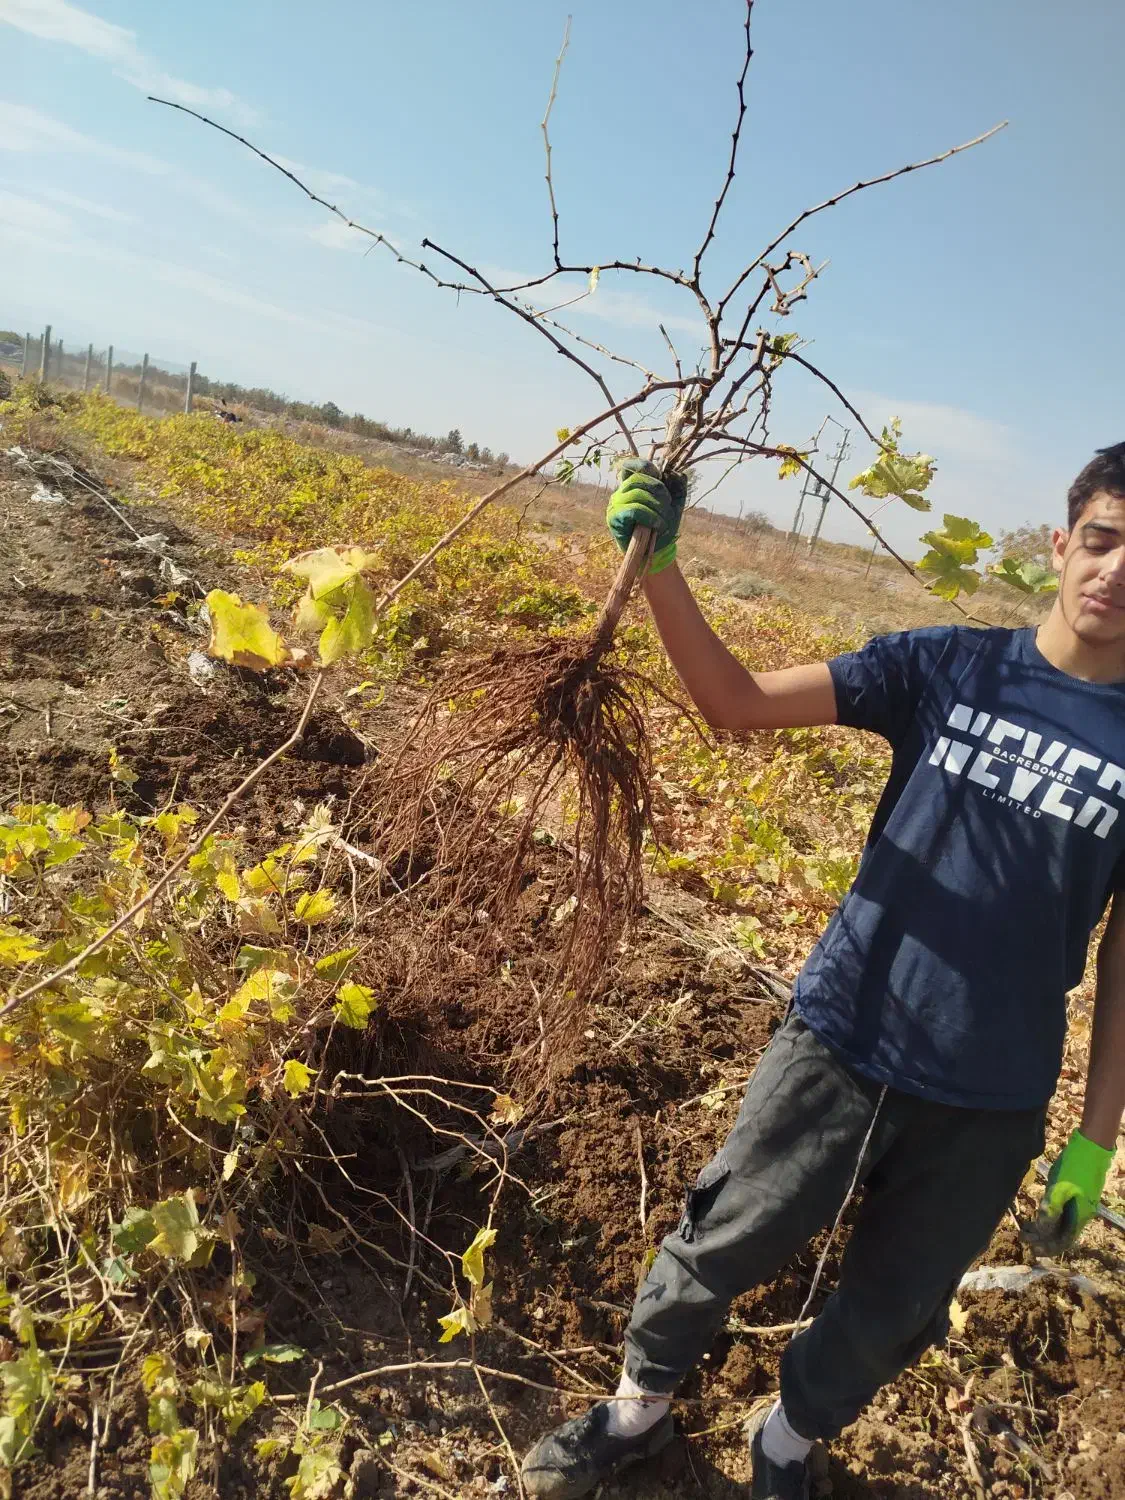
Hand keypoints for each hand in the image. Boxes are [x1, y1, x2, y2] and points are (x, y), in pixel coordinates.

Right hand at [605, 458, 686, 575]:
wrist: (657, 551)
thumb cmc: (663, 526)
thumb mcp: (674, 504)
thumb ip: (678, 488)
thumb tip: (679, 474)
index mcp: (633, 485)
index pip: (632, 465)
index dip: (646, 466)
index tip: (660, 477)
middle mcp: (621, 492)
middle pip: (638, 478)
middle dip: (659, 491)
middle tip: (668, 506)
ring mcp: (616, 505)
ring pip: (637, 494)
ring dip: (657, 507)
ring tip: (664, 520)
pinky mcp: (615, 518)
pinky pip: (634, 510)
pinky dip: (650, 516)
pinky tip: (658, 525)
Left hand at [1028, 1130, 1112, 1252]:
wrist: (1090, 1147)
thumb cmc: (1075, 1168)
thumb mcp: (1060, 1188)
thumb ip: (1051, 1210)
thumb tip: (1041, 1231)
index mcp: (1080, 1217)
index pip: (1064, 1241)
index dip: (1048, 1248)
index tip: (1032, 1250)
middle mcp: (1080, 1215)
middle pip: (1060, 1234)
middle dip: (1042, 1238)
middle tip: (1023, 1236)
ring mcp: (1077, 1205)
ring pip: (1059, 1224)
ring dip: (1042, 1228)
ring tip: (1025, 1228)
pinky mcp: (1072, 1195)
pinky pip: (1059, 1213)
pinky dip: (1047, 1216)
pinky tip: (1035, 1214)